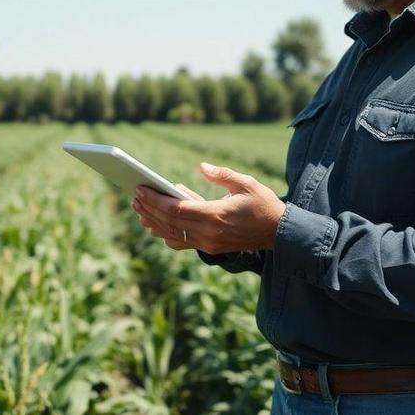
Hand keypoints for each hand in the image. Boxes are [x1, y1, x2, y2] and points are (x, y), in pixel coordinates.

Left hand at [131, 162, 285, 253]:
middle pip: (170, 223)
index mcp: (216, 215)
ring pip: (173, 235)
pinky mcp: (211, 247)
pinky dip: (168, 235)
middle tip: (135, 198)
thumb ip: (222, 174)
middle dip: (150, 210)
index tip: (140, 190)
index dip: (155, 200)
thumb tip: (202, 167)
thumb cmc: (264, 204)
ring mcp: (209, 243)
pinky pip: (183, 243)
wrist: (279, 233)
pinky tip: (158, 225)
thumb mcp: (246, 183)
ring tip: (140, 211)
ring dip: (154, 223)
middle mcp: (209, 233)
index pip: (177, 209)